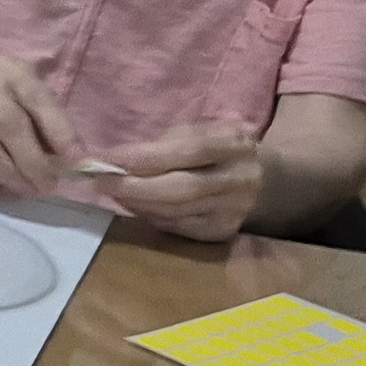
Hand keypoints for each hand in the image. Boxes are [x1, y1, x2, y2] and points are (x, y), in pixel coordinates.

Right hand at [0, 45, 76, 198]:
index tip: (76, 160)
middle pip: (11, 126)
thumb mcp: (2, 83)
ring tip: (22, 191)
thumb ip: (30, 112)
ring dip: (6, 173)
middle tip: (46, 186)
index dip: (60, 131)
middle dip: (32, 162)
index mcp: (8, 70)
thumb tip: (62, 155)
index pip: (40, 100)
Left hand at [100, 122, 262, 240]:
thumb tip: (117, 161)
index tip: (107, 157)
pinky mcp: (221, 232)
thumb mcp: (203, 133)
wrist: (266, 181)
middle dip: (134, 186)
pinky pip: (176, 227)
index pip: (188, 150)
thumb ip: (167, 143)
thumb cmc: (219, 151)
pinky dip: (149, 216)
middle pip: (181, 188)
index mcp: (234, 145)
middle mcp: (239, 180)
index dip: (144, 156)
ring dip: (136, 203)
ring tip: (112, 192)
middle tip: (100, 181)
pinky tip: (134, 205)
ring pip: (175, 211)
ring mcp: (232, 210)